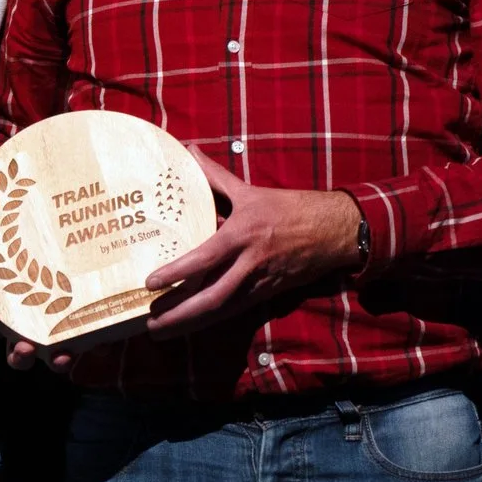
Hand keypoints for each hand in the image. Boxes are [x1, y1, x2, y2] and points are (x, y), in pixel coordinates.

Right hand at [0, 233, 72, 372]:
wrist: (55, 227)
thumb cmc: (12, 239)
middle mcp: (24, 324)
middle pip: (14, 355)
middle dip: (18, 357)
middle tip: (25, 347)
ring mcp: (51, 329)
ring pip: (50, 358)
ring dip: (54, 363)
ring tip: (60, 356)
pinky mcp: (79, 327)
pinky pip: (80, 346)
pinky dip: (85, 351)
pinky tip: (94, 346)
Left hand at [143, 158, 362, 339]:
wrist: (333, 233)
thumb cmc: (289, 209)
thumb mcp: (250, 190)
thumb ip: (215, 175)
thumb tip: (190, 150)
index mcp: (243, 234)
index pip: (205, 258)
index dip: (177, 272)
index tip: (151, 282)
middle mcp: (249, 264)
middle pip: (210, 297)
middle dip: (178, 313)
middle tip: (148, 322)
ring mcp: (259, 283)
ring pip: (220, 310)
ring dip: (189, 324)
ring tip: (159, 331)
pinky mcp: (266, 295)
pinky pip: (233, 311)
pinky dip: (209, 320)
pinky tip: (188, 326)